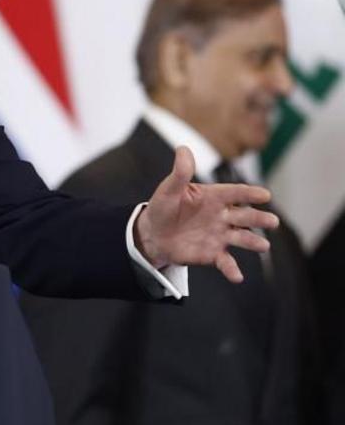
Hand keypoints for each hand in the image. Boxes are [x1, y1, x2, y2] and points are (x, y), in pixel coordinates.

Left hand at [136, 146, 277, 282]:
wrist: (153, 234)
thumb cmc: (162, 208)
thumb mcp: (168, 190)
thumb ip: (180, 172)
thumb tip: (183, 148)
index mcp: (213, 197)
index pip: (235, 193)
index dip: (249, 194)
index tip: (265, 195)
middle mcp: (222, 216)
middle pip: (244, 216)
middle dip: (258, 219)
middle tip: (272, 221)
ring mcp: (220, 235)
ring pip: (241, 238)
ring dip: (253, 242)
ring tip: (263, 246)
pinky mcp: (213, 253)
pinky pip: (225, 262)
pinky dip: (232, 269)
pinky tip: (237, 276)